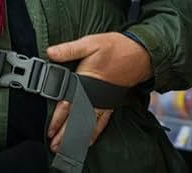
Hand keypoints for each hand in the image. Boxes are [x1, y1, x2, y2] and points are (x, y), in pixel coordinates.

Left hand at [44, 32, 151, 152]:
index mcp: (86, 82)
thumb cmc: (116, 48)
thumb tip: (50, 52)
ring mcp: (104, 102)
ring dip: (77, 137)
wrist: (141, 54)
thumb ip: (69, 49)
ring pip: (88, 125)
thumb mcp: (90, 43)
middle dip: (65, 135)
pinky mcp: (111, 103)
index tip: (50, 130)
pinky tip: (88, 141)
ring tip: (67, 148)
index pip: (68, 105)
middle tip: (55, 147)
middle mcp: (95, 96)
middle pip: (77, 120)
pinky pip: (102, 122)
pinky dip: (94, 133)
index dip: (58, 119)